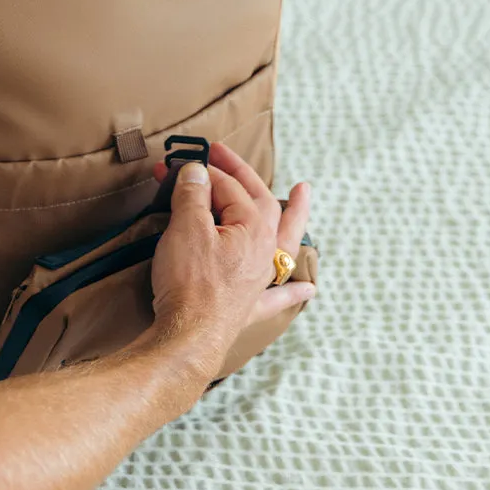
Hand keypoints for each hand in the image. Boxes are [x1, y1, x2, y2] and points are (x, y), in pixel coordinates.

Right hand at [147, 142, 312, 381]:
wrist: (188, 336)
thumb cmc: (189, 281)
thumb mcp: (185, 226)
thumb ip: (193, 194)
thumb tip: (197, 171)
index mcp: (253, 227)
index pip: (228, 187)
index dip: (203, 171)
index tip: (180, 164)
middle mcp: (265, 250)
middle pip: (261, 202)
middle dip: (240, 175)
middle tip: (221, 154)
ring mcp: (261, 279)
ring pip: (285, 241)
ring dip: (295, 216)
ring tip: (304, 193)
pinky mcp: (250, 306)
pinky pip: (281, 295)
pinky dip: (295, 291)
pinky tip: (310, 289)